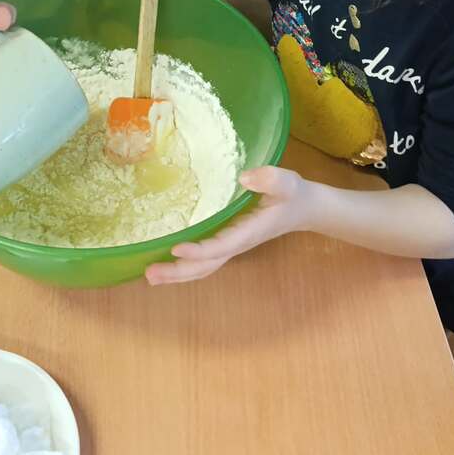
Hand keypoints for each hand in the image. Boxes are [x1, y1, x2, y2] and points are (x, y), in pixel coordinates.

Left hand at [146, 166, 312, 284]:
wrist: (304, 208)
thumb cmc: (293, 194)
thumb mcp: (286, 181)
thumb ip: (269, 178)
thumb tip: (244, 178)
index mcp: (249, 232)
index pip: (221, 245)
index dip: (199, 250)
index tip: (176, 248)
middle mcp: (238, 244)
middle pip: (206, 265)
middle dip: (179, 271)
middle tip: (149, 274)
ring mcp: (232, 246)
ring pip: (204, 267)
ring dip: (178, 273)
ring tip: (150, 276)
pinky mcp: (229, 242)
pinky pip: (205, 260)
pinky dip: (186, 265)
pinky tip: (168, 264)